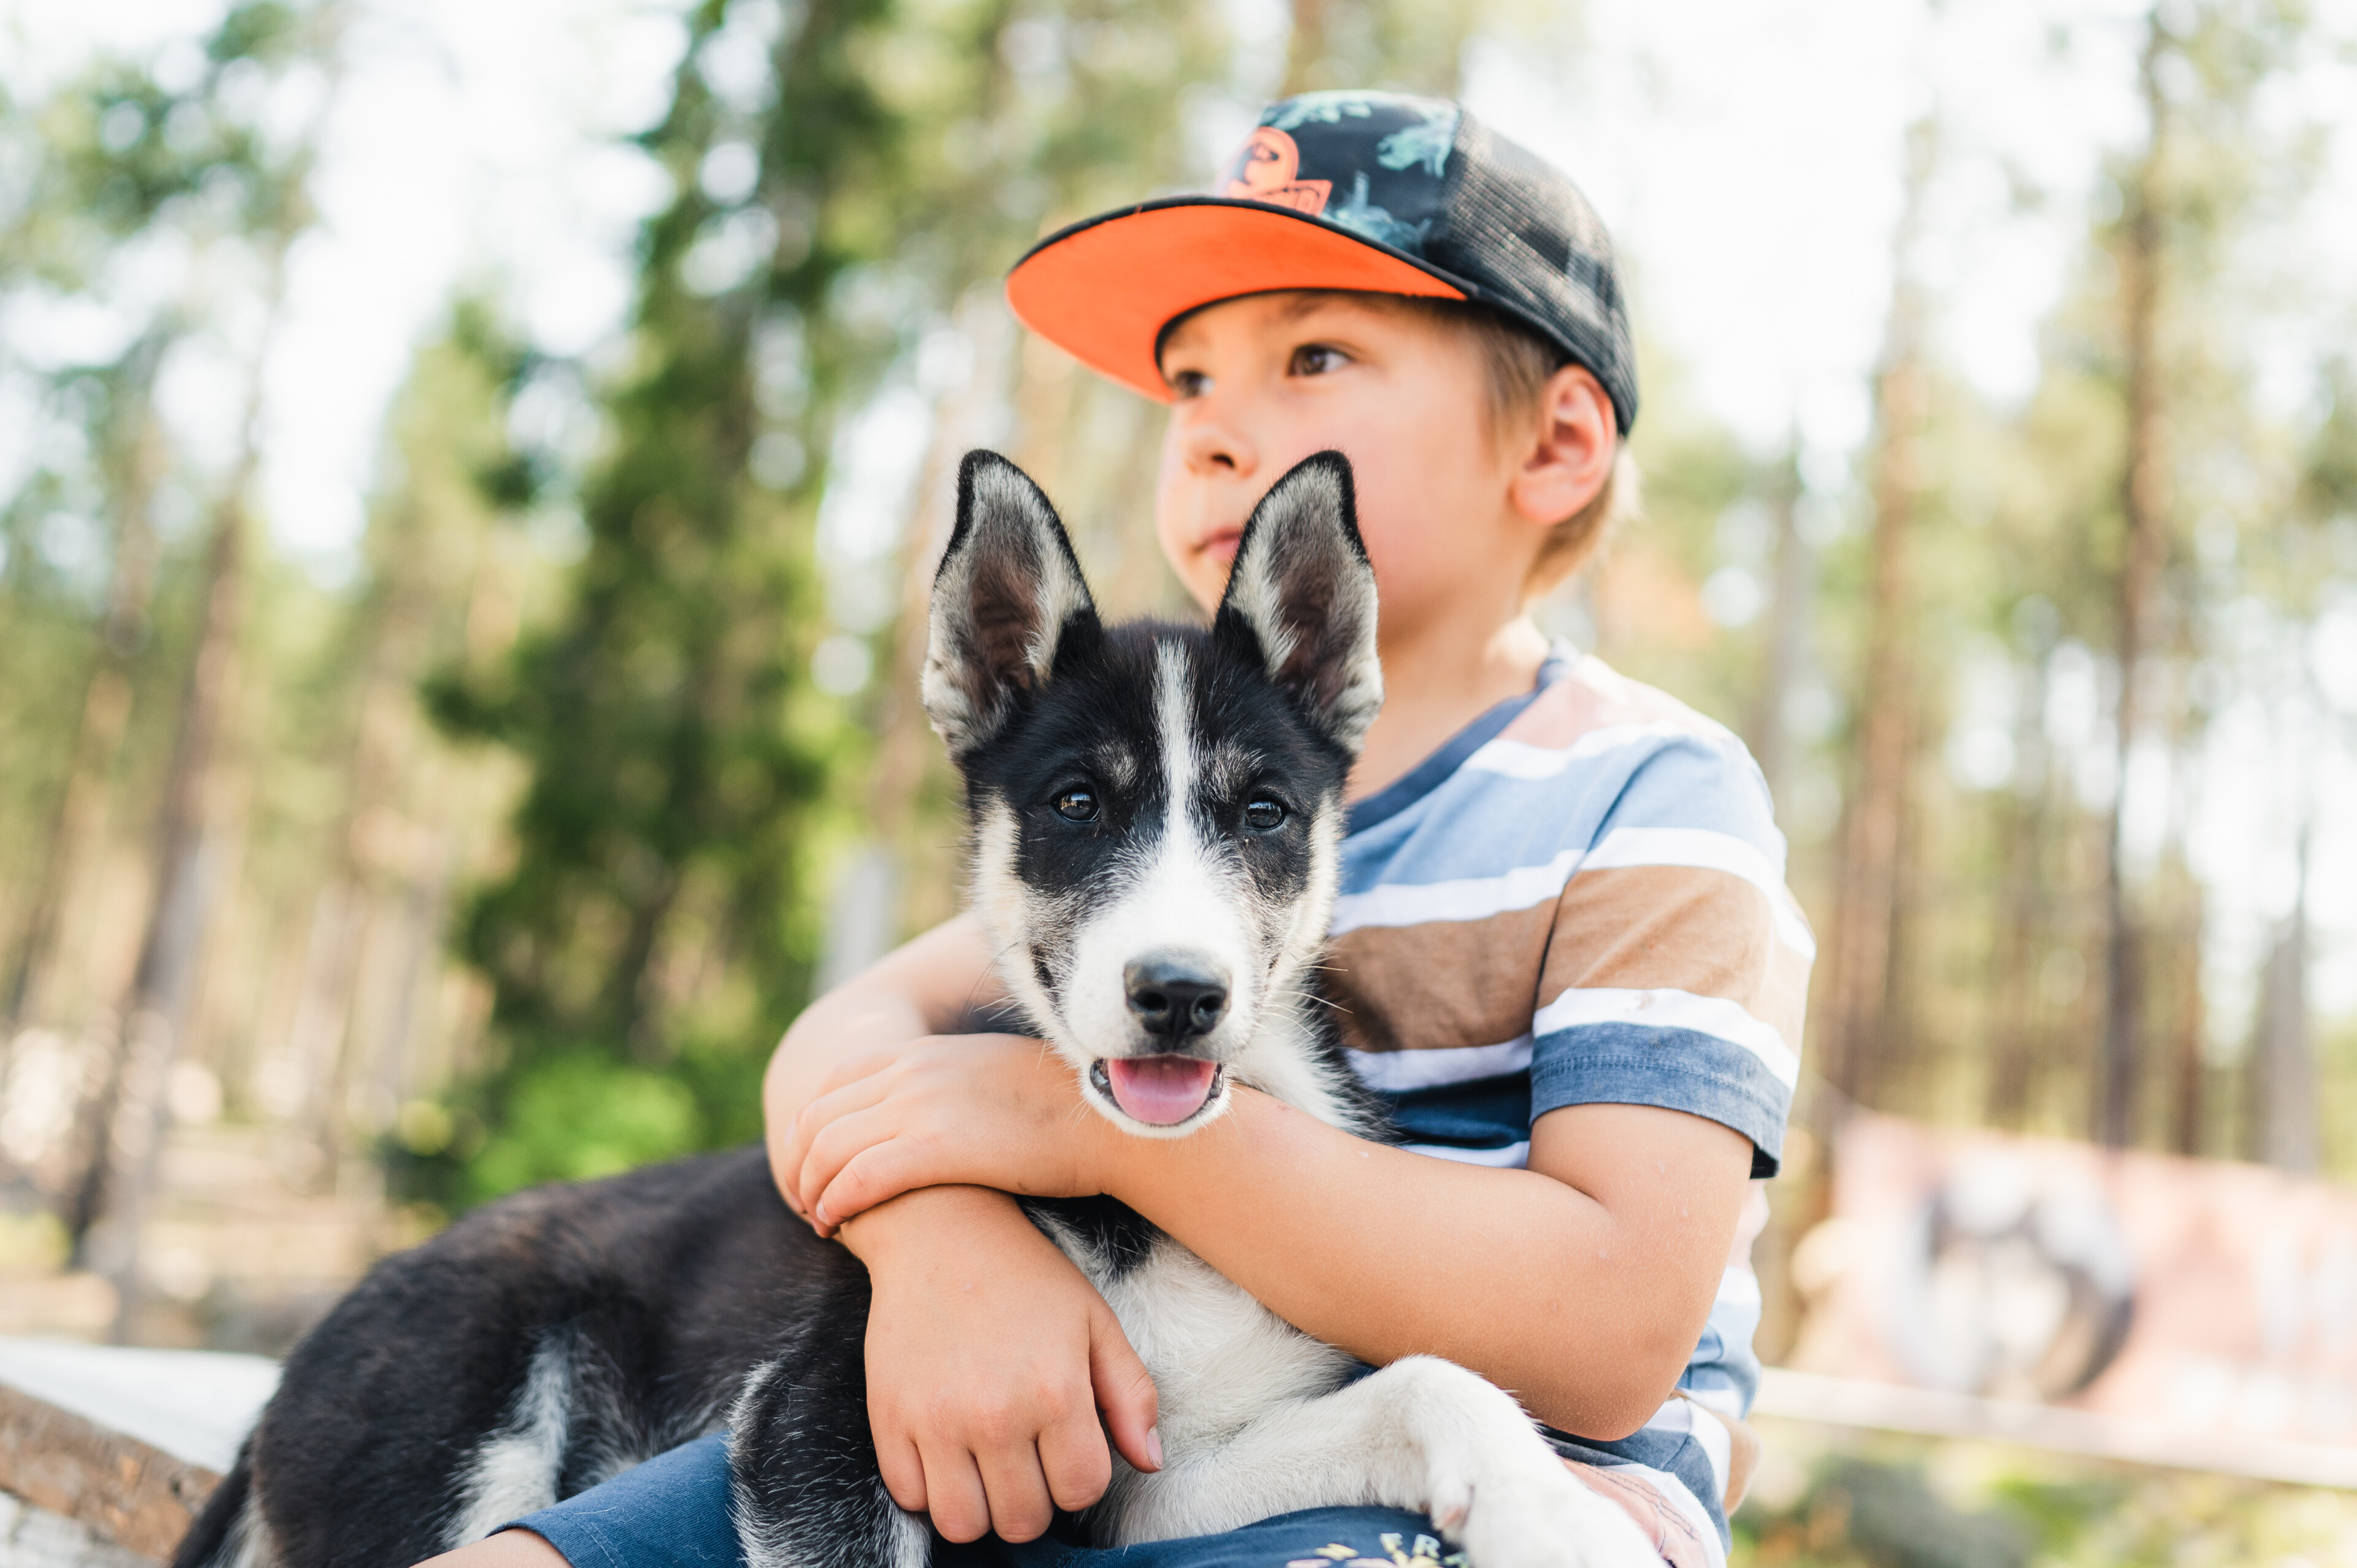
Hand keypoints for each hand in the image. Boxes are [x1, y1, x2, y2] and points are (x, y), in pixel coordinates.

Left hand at [782, 1035, 1111, 1235]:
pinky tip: (837, 1225)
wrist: (1106, 1121)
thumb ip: (946, 1083)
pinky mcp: (935, 1146)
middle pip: (819, 1115)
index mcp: (921, 1051)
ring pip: (828, 1148)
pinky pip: (858, 1177)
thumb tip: (929, 1113)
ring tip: (819, 1219)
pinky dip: (835, 1203)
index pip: (835, 1081)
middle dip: (799, 1161)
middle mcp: (911, 1071)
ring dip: (811, 1188)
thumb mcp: (987, 1074)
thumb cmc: (1059, 1109)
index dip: (811, 1123)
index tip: (813, 1161)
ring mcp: (920, 1105)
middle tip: (805, 1200)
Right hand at [844, 1186, 1160, 1541]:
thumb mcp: (1094, 1321)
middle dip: (1033, 1499)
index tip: (1067, 1448)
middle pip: (1023, 1520)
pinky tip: (946, 1450)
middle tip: (1027, 1458)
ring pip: (962, 1525)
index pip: (1080, 1490)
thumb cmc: (1026, 1275)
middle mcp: (995, 1415)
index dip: (1079, 1477)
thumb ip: (1131, 1394)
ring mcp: (935, 1420)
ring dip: (981, 1507)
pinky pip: (909, 1497)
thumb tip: (1150, 1461)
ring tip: (987, 1465)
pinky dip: (930, 1489)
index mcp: (1056, 1391)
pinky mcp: (888, 1418)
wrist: (938, 1230)